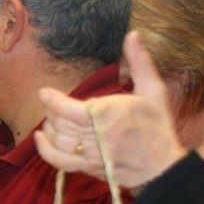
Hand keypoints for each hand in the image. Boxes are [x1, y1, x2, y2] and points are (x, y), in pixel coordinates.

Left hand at [34, 31, 187, 188]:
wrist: (163, 166)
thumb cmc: (158, 127)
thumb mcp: (154, 90)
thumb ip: (140, 62)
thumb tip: (132, 34)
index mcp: (106, 114)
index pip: (66, 108)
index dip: (51, 100)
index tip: (44, 92)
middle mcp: (94, 134)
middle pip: (59, 122)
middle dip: (51, 112)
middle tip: (53, 105)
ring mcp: (90, 154)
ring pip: (57, 139)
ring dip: (50, 127)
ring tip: (52, 119)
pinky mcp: (88, 168)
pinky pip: (59, 161)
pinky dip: (45, 150)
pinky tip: (41, 138)